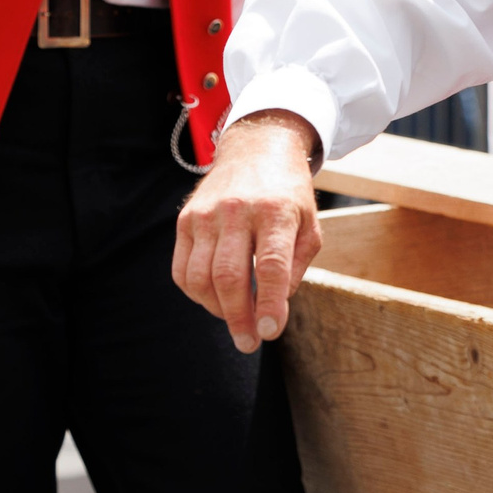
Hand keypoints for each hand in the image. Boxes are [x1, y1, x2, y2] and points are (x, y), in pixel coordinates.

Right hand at [173, 109, 323, 352]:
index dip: (270, 303)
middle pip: (229, 276)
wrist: (256, 150)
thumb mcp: (309, 224)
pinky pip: (182, 269)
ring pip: (200, 277)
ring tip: (236, 320)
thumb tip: (274, 304)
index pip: (270, 265)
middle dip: (239, 317)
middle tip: (249, 342)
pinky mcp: (186, 220)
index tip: (270, 332)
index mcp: (276, 211)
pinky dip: (196, 294)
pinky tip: (214, 300)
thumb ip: (296, 265)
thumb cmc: (289, 195)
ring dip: (217, 309)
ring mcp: (206, 215)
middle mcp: (237, 211)